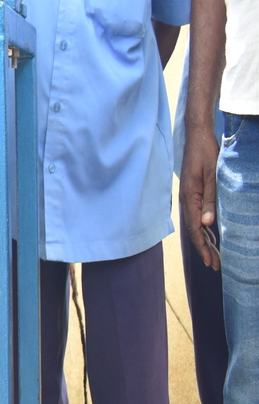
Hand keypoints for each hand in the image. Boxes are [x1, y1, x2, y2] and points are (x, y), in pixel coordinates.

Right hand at [181, 121, 220, 271]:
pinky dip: (205, 229)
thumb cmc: (206, 154)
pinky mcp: (194, 193)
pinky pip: (199, 216)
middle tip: (216, 266)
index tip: (211, 262)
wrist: (197, 137)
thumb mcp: (212, 177)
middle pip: (196, 231)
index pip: (196, 229)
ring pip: (198, 225)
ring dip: (206, 241)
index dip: (203, 247)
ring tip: (215, 256)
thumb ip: (209, 200)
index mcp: (190, 198)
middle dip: (205, 249)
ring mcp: (190, 197)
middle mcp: (188, 200)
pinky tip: (211, 236)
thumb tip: (207, 224)